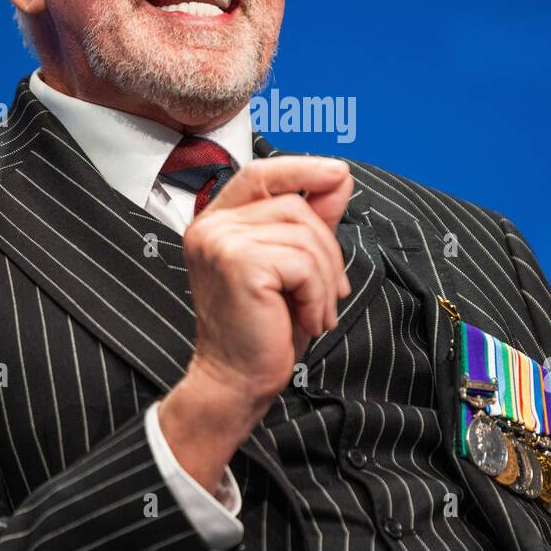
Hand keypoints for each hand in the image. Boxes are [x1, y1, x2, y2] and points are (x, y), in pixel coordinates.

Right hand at [159, 157, 353, 491]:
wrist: (237, 381)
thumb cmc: (262, 329)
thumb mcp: (294, 266)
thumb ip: (311, 220)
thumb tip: (339, 179)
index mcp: (218, 222)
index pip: (260, 174)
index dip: (301, 168)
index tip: (339, 172)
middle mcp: (211, 226)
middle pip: (294, 206)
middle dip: (327, 249)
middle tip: (330, 293)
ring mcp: (221, 242)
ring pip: (303, 234)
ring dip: (325, 279)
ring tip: (315, 311)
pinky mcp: (238, 264)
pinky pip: (303, 262)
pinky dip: (317, 294)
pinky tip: (306, 319)